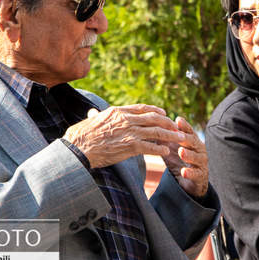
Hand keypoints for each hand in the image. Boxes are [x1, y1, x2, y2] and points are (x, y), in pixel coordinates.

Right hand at [65, 104, 184, 168]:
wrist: (79, 148)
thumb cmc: (81, 135)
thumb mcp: (90, 120)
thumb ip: (96, 115)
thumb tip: (92, 112)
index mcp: (118, 112)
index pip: (142, 108)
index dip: (155, 110)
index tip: (164, 112)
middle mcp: (126, 119)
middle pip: (154, 118)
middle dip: (167, 122)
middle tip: (176, 127)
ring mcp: (130, 132)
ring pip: (156, 132)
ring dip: (170, 135)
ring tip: (180, 138)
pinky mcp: (131, 146)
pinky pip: (151, 147)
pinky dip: (160, 149)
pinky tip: (166, 152)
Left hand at [162, 117, 208, 197]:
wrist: (191, 181)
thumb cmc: (180, 161)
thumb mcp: (172, 149)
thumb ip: (166, 139)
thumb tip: (152, 126)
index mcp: (193, 142)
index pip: (189, 132)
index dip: (185, 126)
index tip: (178, 120)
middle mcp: (199, 150)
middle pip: (194, 142)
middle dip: (187, 138)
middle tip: (179, 135)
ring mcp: (202, 163)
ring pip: (197, 157)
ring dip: (189, 154)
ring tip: (181, 152)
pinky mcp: (201, 176)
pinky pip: (196, 174)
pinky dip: (190, 173)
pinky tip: (183, 172)